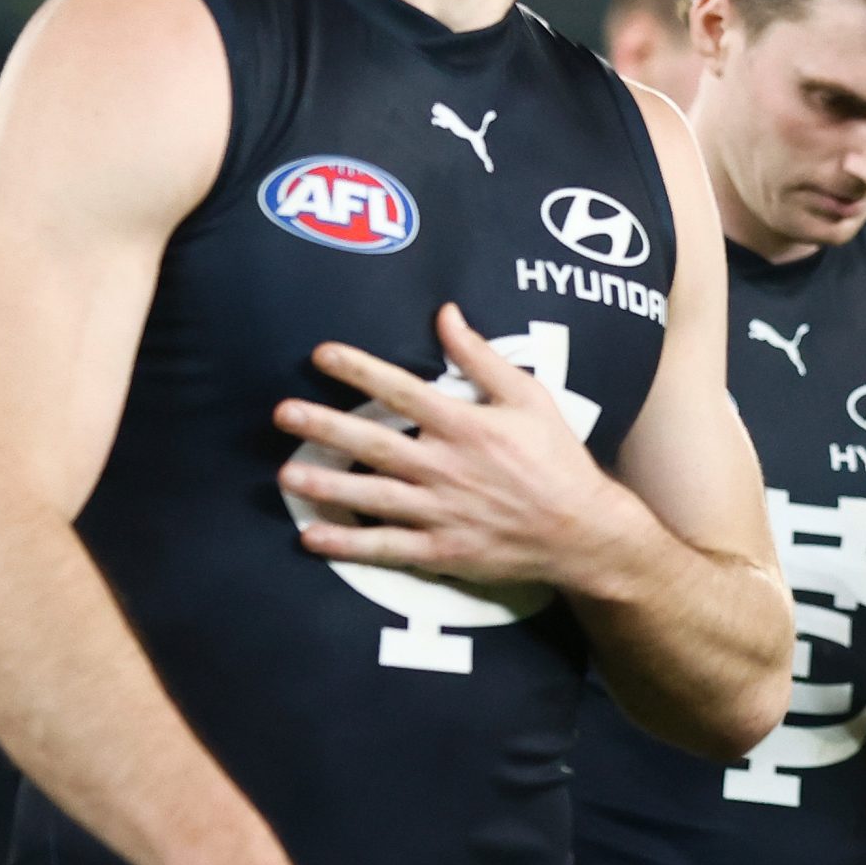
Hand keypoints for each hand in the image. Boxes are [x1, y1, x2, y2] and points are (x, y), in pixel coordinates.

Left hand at [275, 303, 641, 584]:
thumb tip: (446, 314)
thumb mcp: (530, 397)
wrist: (583, 532)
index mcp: (466, 425)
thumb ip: (482, 358)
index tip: (321, 353)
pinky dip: (348, 544)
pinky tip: (311, 536)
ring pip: (371, 496)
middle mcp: (447, 467)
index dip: (359, 369)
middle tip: (282, 413)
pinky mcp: (442, 550)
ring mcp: (441, 512)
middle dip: (325, 426)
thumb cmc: (557, 459)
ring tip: (287, 474)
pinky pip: (386, 547)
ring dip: (326, 484)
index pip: (401, 391)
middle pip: (374, 442)